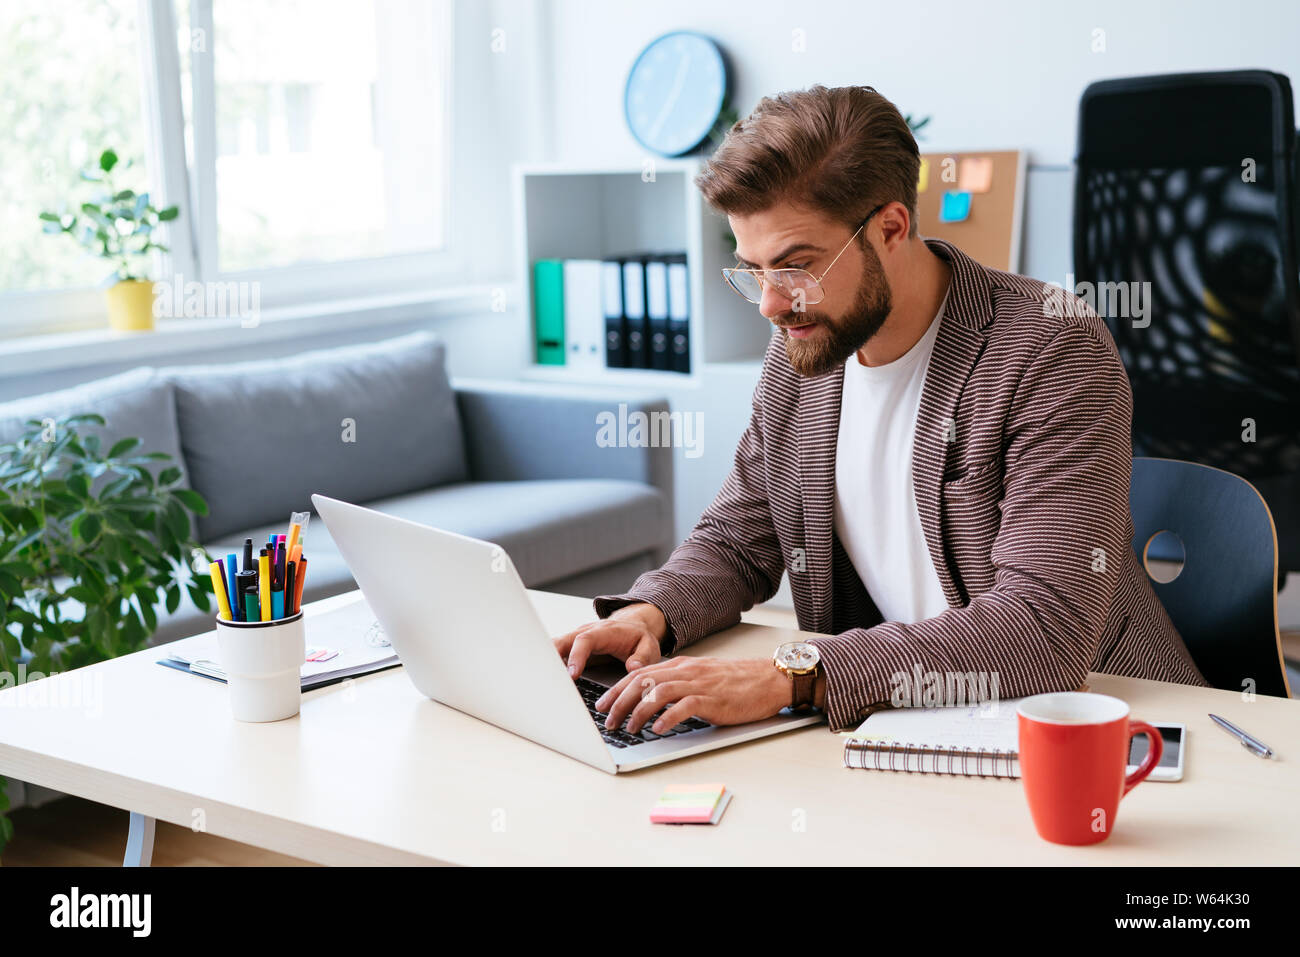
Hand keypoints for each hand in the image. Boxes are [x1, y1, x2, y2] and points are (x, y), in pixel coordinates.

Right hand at [552, 603, 666, 678]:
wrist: (632, 626)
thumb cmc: (639, 638)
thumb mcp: (649, 646)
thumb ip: (643, 657)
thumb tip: (632, 667)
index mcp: (604, 632)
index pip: (585, 640)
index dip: (576, 656)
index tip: (572, 674)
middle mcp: (585, 632)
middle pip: (562, 641)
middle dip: (551, 658)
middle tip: (546, 680)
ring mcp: (576, 639)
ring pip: (554, 647)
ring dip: (546, 662)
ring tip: (540, 683)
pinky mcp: (571, 647)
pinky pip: (556, 654)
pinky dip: (549, 665)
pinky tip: (545, 681)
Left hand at [594, 656, 790, 734]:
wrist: (768, 679)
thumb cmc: (737, 682)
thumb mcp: (701, 676)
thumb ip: (678, 683)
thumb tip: (652, 698)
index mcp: (681, 666)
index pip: (640, 673)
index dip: (617, 689)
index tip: (603, 705)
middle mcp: (686, 671)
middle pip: (642, 681)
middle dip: (620, 702)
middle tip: (608, 720)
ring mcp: (699, 684)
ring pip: (658, 692)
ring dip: (639, 712)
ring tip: (629, 728)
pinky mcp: (712, 699)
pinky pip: (684, 706)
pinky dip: (668, 718)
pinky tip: (658, 729)